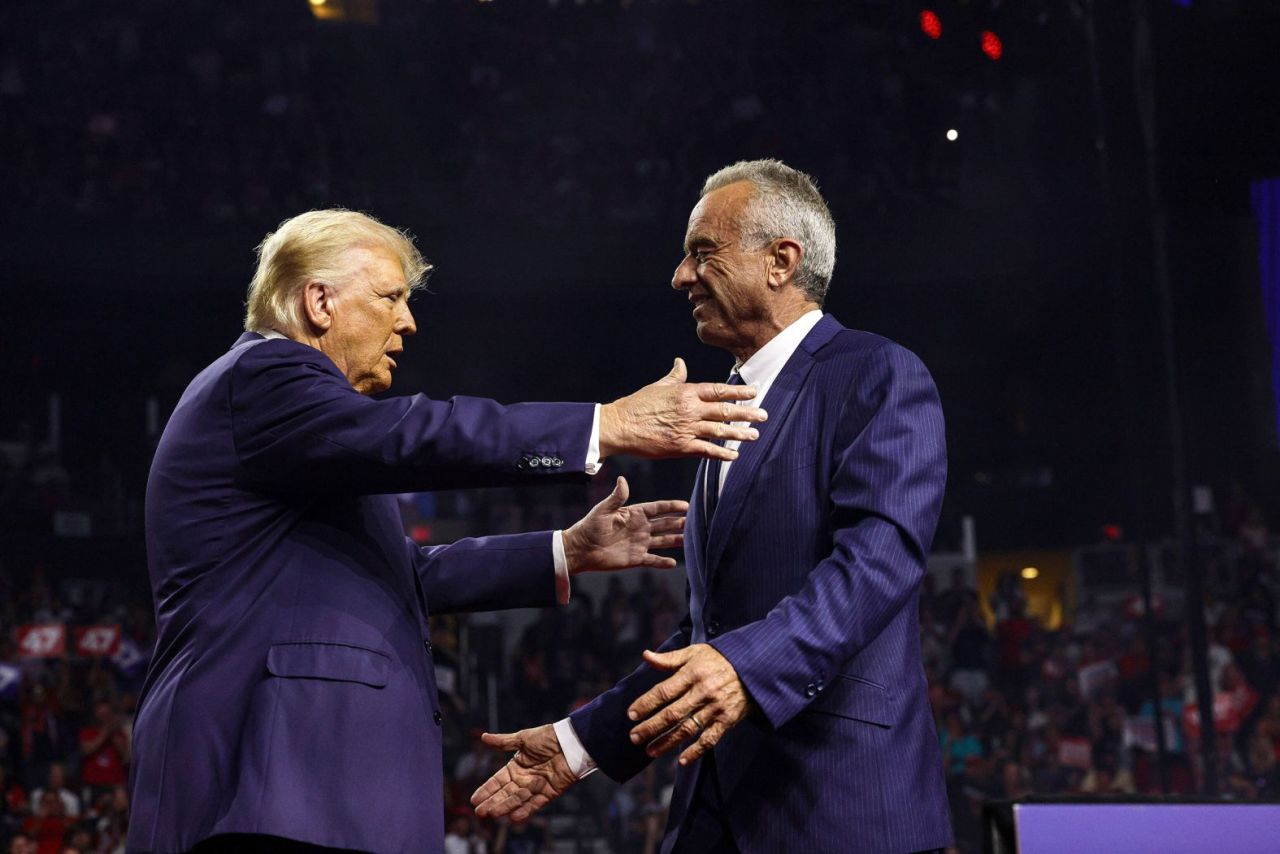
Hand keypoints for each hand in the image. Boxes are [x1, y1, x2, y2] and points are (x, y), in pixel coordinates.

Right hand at [471, 724, 575, 822]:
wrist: (571, 742)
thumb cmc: (548, 737)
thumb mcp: (523, 738)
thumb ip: (503, 742)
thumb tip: (483, 736)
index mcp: (516, 767)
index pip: (497, 781)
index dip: (486, 790)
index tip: (474, 800)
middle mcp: (524, 779)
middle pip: (505, 793)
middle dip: (492, 802)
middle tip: (479, 812)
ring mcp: (536, 787)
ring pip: (517, 800)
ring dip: (505, 807)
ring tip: (492, 814)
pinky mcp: (549, 793)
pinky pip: (535, 804)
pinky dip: (526, 811)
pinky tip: (514, 818)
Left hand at [562, 476, 686, 572]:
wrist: (581, 549)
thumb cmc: (590, 526)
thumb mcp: (603, 509)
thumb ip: (616, 497)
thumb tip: (623, 479)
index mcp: (634, 514)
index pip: (658, 508)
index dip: (672, 507)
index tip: (687, 505)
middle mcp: (640, 528)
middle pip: (664, 524)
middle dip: (679, 522)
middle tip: (694, 521)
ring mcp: (639, 543)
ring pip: (662, 541)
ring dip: (675, 540)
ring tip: (689, 539)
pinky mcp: (635, 558)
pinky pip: (653, 560)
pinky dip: (663, 562)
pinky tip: (674, 562)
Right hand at [599, 358, 767, 460]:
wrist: (620, 425)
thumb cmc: (637, 404)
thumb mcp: (658, 386)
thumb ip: (674, 376)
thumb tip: (681, 362)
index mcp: (686, 392)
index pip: (718, 390)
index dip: (739, 391)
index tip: (755, 391)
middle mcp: (690, 409)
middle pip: (725, 411)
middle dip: (747, 413)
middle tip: (764, 415)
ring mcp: (686, 429)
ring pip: (719, 431)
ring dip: (739, 434)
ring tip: (754, 435)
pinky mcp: (680, 446)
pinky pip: (707, 450)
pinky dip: (722, 454)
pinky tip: (734, 456)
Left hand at [627, 644, 751, 765]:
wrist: (755, 667)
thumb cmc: (720, 658)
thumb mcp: (695, 652)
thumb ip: (670, 658)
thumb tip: (645, 655)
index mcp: (692, 673)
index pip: (664, 691)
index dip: (646, 704)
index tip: (631, 714)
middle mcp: (703, 692)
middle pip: (672, 714)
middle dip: (651, 727)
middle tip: (634, 737)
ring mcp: (715, 708)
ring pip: (687, 729)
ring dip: (667, 742)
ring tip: (650, 751)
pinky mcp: (727, 720)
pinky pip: (710, 739)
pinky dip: (696, 751)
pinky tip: (682, 760)